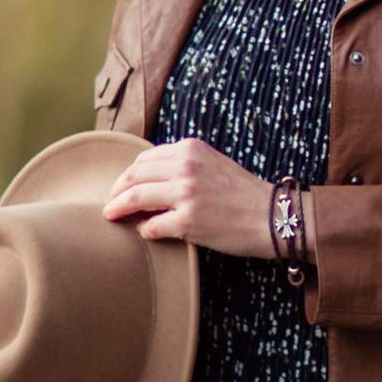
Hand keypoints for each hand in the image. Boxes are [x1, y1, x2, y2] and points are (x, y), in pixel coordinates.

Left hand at [101, 138, 281, 259]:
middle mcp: (185, 167)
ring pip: (135, 198)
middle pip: (134, 177)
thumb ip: (183, 165)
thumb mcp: (213, 164)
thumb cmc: (244, 194)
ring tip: (110, 217)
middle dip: (116, 191)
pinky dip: (144, 230)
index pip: (144, 159)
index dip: (128, 175)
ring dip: (118, 209)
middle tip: (109, 205)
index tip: (122, 187)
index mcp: (190, 148)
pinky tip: (146, 232)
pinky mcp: (188, 221)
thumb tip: (148, 179)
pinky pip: (151, 226)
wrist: (273, 216)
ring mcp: (186, 193)